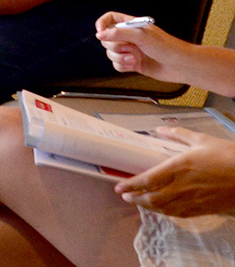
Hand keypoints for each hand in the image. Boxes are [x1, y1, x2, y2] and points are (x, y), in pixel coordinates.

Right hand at [95, 11, 186, 80]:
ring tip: (134, 59)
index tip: (101, 33)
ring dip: (120, 58)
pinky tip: (134, 65)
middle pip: (107, 39)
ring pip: (111, 53)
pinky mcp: (132, 63)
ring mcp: (130, 51)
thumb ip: (119, 33)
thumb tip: (100, 34)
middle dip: (115, 46)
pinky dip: (122, 66)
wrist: (181, 66)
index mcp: (132, 25)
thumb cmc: (167, 47)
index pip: (110, 19)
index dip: (102, 24)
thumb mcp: (141, 36)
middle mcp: (129, 37)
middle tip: (128, 48)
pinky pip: (117, 65)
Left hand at [115, 129, 234, 216]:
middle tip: (125, 196)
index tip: (119, 187)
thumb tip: (160, 129)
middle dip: (135, 198)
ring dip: (148, 207)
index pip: (148, 179)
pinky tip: (162, 210)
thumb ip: (179, 135)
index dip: (131, 185)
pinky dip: (167, 213)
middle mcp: (183, 186)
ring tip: (138, 203)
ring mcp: (194, 199)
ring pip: (165, 208)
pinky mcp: (204, 209)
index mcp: (179, 167)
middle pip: (152, 197)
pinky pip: (180, 214)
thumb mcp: (202, 140)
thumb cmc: (228, 156)